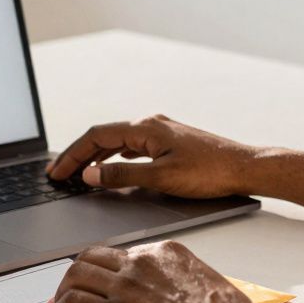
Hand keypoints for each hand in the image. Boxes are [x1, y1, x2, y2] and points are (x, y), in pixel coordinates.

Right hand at [46, 115, 260, 197]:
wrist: (247, 168)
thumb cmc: (209, 172)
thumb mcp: (160, 178)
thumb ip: (121, 176)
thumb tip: (89, 175)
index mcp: (145, 128)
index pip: (96, 136)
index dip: (72, 155)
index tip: (56, 172)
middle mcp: (151, 124)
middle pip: (104, 137)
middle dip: (78, 155)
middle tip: (59, 174)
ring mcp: (162, 132)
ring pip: (118, 142)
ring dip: (95, 156)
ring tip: (78, 173)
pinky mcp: (171, 142)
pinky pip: (133, 146)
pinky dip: (114, 157)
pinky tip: (112, 168)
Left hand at [46, 241, 261, 302]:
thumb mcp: (205, 280)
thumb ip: (180, 279)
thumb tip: (173, 292)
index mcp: (164, 252)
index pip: (122, 253)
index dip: (105, 268)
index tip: (99, 280)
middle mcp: (140, 263)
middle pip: (92, 257)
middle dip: (76, 272)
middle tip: (68, 288)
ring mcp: (125, 286)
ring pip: (77, 274)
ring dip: (63, 289)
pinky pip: (76, 301)